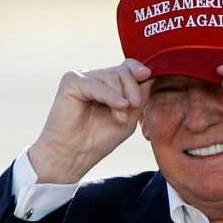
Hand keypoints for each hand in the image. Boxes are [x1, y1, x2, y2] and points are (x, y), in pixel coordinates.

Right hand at [29, 59, 151, 182]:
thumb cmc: (99, 140)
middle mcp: (95, 78)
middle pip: (122, 70)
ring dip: (121, 97)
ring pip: (111, 76)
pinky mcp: (71, 81)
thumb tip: (150, 75)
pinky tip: (120, 106)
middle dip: (132, 88)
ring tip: (121, 118)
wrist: (74, 154)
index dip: (138, 70)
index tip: (148, 75)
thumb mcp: (129, 117)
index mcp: (108, 85)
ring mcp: (82, 78)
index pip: (127, 68)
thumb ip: (140, 96)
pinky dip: (110, 95)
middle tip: (134, 106)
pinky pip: (97, 83)